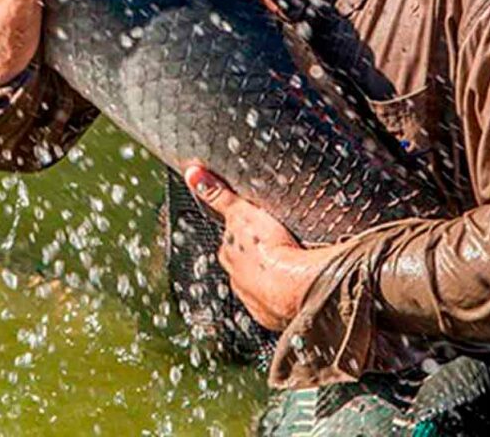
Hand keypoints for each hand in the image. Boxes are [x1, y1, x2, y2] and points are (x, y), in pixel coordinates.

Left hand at [184, 162, 336, 331]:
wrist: (296, 288)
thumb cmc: (271, 251)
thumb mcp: (242, 212)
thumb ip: (219, 194)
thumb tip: (193, 174)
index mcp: (229, 254)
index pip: (232, 239)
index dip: (244, 231)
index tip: (257, 225)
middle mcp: (237, 279)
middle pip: (244, 264)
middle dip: (256, 255)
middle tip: (275, 242)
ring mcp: (256, 299)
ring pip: (260, 283)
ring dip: (270, 275)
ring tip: (288, 262)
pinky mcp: (275, 314)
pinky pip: (278, 301)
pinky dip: (284, 292)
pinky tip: (295, 283)